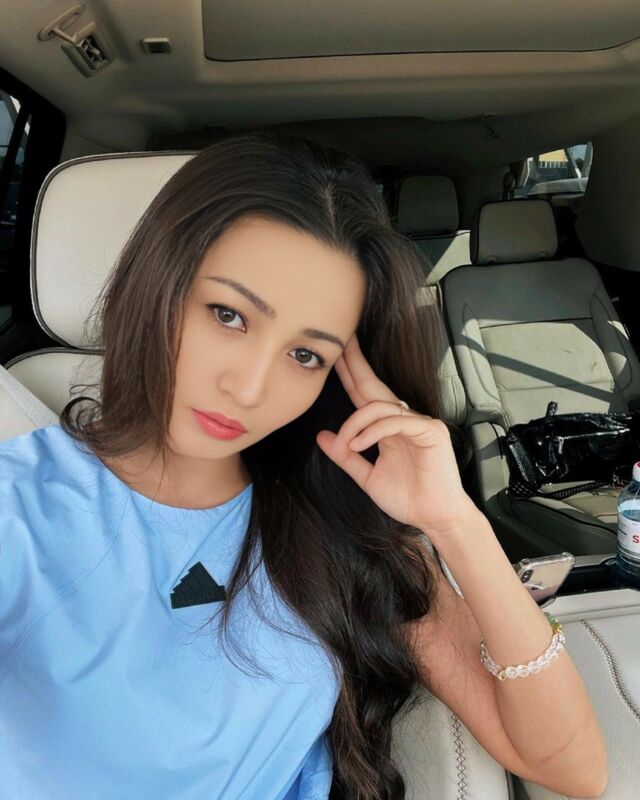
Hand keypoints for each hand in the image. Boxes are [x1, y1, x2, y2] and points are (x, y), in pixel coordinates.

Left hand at [316, 333, 479, 536]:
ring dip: (355, 423)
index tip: (335, 357)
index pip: (364, 396)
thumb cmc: (408, 499)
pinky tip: (359, 444)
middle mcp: (403, 420)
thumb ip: (346, 457)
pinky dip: (373, 432)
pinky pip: (395, 422)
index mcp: (388, 428)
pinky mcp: (430, 431)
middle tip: (341, 344)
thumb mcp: (367, 477)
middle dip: (355, 365)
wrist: (434, 518)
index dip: (350, 375)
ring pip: (379, 406)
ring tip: (348, 443)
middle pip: (373, 386)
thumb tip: (323, 436)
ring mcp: (419, 423)